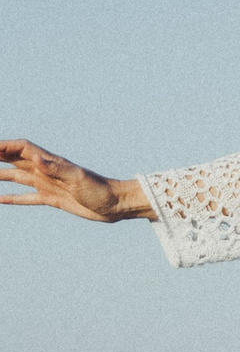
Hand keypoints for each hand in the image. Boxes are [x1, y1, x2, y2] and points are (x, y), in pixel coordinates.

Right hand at [0, 140, 153, 221]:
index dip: (3, 146)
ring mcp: (47, 185)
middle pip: (13, 160)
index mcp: (50, 162)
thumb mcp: (78, 178)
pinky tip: (0, 200)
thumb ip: (56, 168)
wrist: (116, 205)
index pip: (21, 149)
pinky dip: (12, 198)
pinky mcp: (52, 199)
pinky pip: (27, 197)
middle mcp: (45, 171)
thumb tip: (35, 157)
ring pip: (16, 177)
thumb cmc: (100, 190)